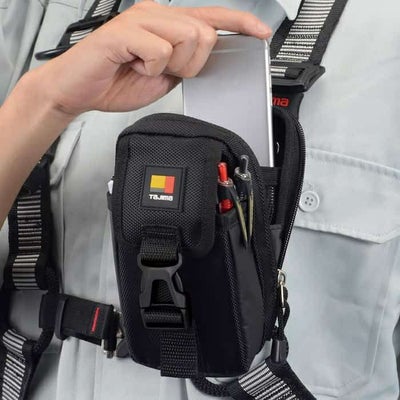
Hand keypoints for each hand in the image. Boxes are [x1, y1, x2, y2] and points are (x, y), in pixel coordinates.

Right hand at [35, 0, 270, 116]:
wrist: (81, 90)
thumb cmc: (116, 81)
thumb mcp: (163, 76)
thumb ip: (186, 64)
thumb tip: (206, 60)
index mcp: (166, 22)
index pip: (211, 17)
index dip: (241, 23)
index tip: (262, 33)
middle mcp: (156, 13)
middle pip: (205, 33)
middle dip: (192, 63)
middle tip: (165, 71)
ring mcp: (140, 19)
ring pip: (188, 38)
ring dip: (172, 65)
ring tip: (147, 68)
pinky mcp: (124, 31)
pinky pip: (160, 51)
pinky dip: (151, 69)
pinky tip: (134, 67)